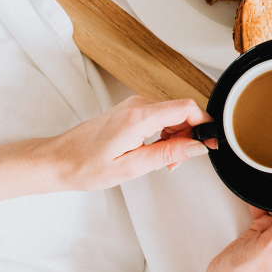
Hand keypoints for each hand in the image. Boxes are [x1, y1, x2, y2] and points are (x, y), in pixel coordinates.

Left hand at [39, 96, 216, 192]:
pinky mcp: (131, 110)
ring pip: (173, 114)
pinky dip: (166, 134)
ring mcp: (134, 105)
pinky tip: (155, 151)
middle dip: (190, 136)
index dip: (205, 124)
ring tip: (164, 161)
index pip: (186, 107)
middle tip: (178, 162)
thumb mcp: (132, 167)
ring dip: (177, 137)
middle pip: (183, 111)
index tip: (211, 142)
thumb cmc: (86, 165)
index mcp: (138, 116)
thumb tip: (198, 146)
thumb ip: (169, 154)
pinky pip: (160, 116)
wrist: (60, 160)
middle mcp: (137, 104)